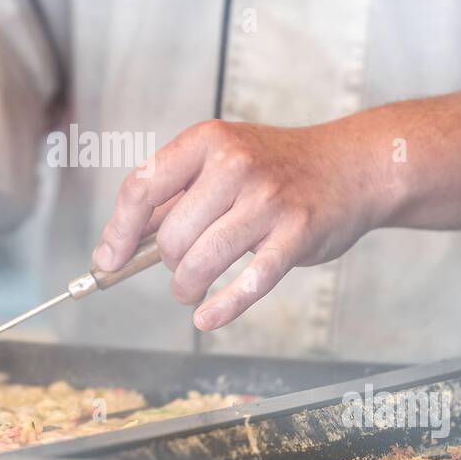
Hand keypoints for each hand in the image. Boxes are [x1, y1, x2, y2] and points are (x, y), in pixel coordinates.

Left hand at [91, 88, 460, 332]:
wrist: (353, 166)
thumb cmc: (277, 169)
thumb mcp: (221, 162)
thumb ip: (174, 195)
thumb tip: (122, 241)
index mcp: (207, 142)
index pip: (142, 187)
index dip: (118, 232)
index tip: (107, 262)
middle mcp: (235, 165)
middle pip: (170, 236)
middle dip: (168, 263)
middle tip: (179, 269)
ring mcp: (268, 200)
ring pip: (200, 262)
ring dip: (188, 287)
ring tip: (190, 290)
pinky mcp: (296, 235)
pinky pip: (246, 283)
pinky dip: (221, 307)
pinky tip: (206, 317)